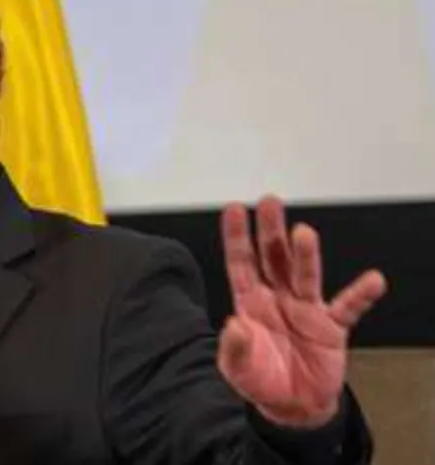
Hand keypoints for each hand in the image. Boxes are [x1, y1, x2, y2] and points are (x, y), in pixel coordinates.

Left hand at [216, 196, 386, 427]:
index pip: (242, 263)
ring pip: (305, 275)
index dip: (237, 237)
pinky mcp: (331, 327)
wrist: (292, 405)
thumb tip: (233, 325)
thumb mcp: (237, 368)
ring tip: (304, 233)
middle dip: (270, 231)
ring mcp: (305, 309)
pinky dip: (361, 295)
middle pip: (274, 258)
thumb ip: (234, 348)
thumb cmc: (260, 378)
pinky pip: (348, 308)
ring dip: (305, 255)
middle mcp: (278, 298)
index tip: (234, 209)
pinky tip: (373, 280)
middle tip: (270, 202)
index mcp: (250, 302)